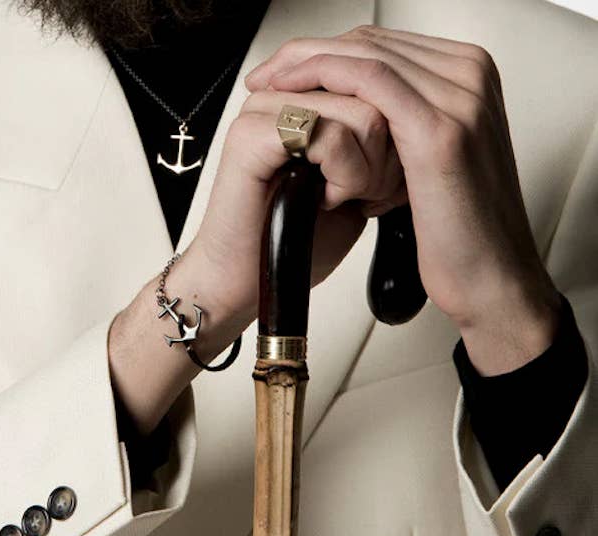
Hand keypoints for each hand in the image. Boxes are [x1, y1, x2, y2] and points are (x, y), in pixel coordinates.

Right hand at [188, 75, 407, 320]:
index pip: (378, 81)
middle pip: (377, 93)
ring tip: (344, 199)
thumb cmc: (295, 240)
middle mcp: (281, 95)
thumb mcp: (354, 181)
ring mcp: (263, 110)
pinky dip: (344, 178)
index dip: (398, 134)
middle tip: (366, 196)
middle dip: (390, 156)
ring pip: (363, 114)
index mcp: (303, 96)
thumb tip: (422, 115)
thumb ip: (379, 141)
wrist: (246, 281)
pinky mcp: (252, 135)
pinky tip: (324, 200)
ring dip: (370, 171)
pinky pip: (331, 136)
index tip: (379, 182)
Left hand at [245, 25, 561, 373]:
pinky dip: (321, 80)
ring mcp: (460, 96)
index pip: (382, 42)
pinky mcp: (438, 127)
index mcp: (469, 76)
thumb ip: (400, 126)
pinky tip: (290, 93)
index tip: (281, 71)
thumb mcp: (427, 161)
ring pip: (364, 53)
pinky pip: (367, 80)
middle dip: (305, 52)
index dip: (324, 51)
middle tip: (264, 74)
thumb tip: (349, 118)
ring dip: (304, 64)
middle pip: (370, 40)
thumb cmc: (458, 230)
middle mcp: (470, 75)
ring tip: (266, 85)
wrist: (490, 276)